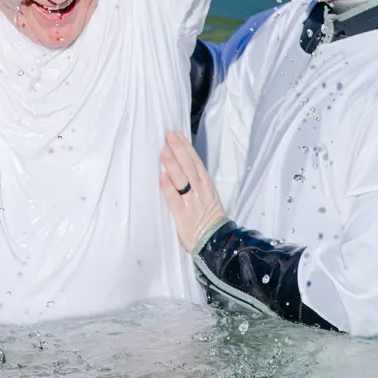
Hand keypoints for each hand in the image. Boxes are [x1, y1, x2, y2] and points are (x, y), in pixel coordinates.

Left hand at [159, 132, 226, 252]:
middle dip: (179, 150)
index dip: (186, 148)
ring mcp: (192, 203)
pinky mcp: (183, 217)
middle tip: (168, 135)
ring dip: (173, 165)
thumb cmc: (208, 219)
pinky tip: (161, 177)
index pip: (196, 162)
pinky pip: (175, 200)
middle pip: (189, 167)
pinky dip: (168, 188)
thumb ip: (195, 183)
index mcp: (207, 186)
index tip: (177, 134)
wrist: (216, 244)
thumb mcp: (206, 197)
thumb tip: (180, 165)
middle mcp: (200, 191)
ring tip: (164, 151)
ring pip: (183, 180)